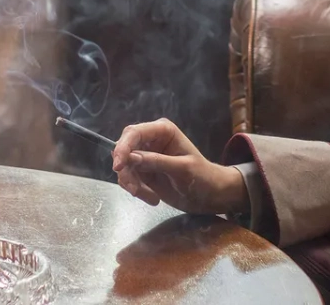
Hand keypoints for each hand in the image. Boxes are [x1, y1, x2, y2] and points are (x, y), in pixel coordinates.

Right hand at [111, 119, 246, 215]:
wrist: (210, 196)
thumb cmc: (203, 177)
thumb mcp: (182, 169)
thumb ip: (157, 162)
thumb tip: (130, 158)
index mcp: (162, 131)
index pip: (135, 133)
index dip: (123, 147)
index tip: (118, 166)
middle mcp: (151, 140)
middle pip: (124, 148)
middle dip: (126, 170)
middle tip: (134, 189)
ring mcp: (146, 157)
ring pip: (125, 166)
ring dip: (132, 184)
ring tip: (151, 198)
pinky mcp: (144, 172)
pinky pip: (129, 178)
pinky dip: (136, 190)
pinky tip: (153, 198)